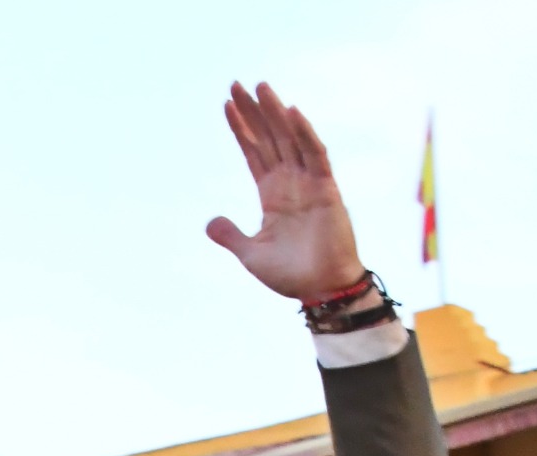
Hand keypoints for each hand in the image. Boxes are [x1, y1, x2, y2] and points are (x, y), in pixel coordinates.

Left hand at [204, 84, 365, 303]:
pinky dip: (305, 133)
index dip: (241, 128)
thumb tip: (209, 222)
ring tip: (260, 87)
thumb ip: (231, 236)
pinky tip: (291, 112)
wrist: (321, 290)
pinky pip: (315, 155)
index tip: (226, 104)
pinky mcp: (327, 190)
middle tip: (237, 83)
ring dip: (275, 112)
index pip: (253, 152)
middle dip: (254, 111)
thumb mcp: (251, 254)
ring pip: (290, 138)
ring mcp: (309, 183)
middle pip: (269, 137)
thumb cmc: (291, 275)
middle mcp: (290, 183)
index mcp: (272, 194)